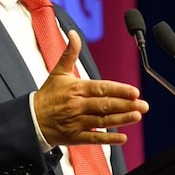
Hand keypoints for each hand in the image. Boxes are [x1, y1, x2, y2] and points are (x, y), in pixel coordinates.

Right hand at [33, 30, 148, 146]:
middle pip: (105, 105)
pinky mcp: (74, 137)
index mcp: (76, 89)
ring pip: (102, 121)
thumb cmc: (48, 95)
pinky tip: (122, 138)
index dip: (119, 90)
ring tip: (137, 116)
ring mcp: (76, 122)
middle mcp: (77, 105)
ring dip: (121, 120)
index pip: (101, 88)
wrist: (31, 119)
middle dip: (126, 105)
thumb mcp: (58, 72)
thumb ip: (69, 53)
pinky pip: (94, 138)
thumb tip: (73, 34)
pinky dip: (108, 140)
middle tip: (144, 105)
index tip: (134, 92)